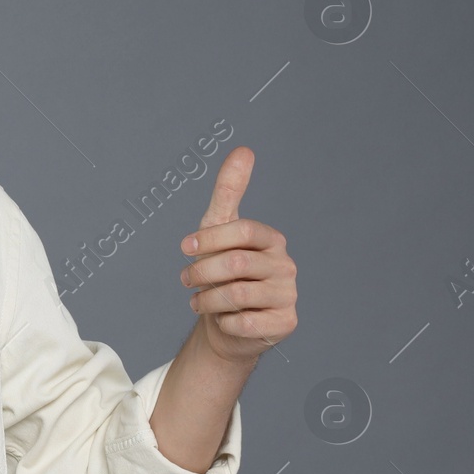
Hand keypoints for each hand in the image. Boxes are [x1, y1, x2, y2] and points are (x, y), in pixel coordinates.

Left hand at [179, 147, 297, 362]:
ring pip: (238, 295)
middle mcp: (286, 266)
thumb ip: (229, 190)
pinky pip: (245, 324)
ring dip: (207, 300)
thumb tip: (244, 149)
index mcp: (271, 239)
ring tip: (199, 301)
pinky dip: (223, 322)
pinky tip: (222, 319)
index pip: (242, 231)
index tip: (184, 248)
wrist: (225, 323)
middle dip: (201, 273)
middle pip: (237, 263)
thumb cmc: (219, 271)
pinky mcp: (285, 324)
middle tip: (185, 280)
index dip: (208, 240)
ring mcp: (289, 296)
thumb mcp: (218, 228)